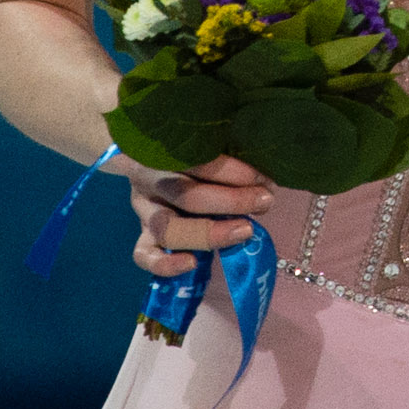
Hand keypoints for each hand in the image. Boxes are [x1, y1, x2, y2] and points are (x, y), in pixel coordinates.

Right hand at [124, 155, 274, 278]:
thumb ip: (231, 156)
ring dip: (209, 233)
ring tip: (245, 231)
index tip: (265, 180)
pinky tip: (192, 263)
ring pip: (167, 227)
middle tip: (265, 202)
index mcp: (165, 149)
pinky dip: (166, 263)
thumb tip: (265, 181)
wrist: (169, 168)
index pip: (197, 160)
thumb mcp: (214, 145)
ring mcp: (143, 209)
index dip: (234, 172)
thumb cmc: (202, 153)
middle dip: (231, 201)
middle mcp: (148, 178)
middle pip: (185, 194)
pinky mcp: (143, 235)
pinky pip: (144, 255)